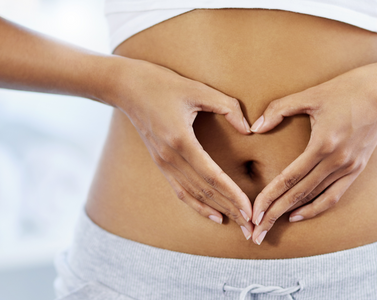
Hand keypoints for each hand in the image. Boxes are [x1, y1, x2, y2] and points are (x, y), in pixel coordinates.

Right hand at [107, 57, 253, 236]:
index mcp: (181, 140)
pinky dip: (197, 205)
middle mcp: (170, 157)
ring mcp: (163, 163)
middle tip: (250, 226)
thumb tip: (248, 129)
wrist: (127, 87)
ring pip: (193, 195)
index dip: (232, 194)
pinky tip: (213, 214)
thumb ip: (228, 107)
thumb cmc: (163, 84)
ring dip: (217, 211)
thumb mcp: (198, 89)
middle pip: (204, 191)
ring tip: (237, 224)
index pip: (212, 176)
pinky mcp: (160, 163)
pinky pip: (180, 190)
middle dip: (230, 210)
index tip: (250, 210)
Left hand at [248, 63, 376, 244]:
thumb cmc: (346, 88)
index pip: (289, 178)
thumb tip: (255, 127)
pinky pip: (334, 195)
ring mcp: (350, 167)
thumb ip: (279, 109)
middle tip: (256, 232)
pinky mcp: (358, 168)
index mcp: (323, 144)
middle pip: (299, 195)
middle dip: (275, 214)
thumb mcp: (310, 94)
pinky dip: (316, 207)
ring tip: (272, 227)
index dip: (269, 197)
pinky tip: (299, 214)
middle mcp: (337, 161)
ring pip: (316, 198)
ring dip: (292, 214)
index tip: (253, 213)